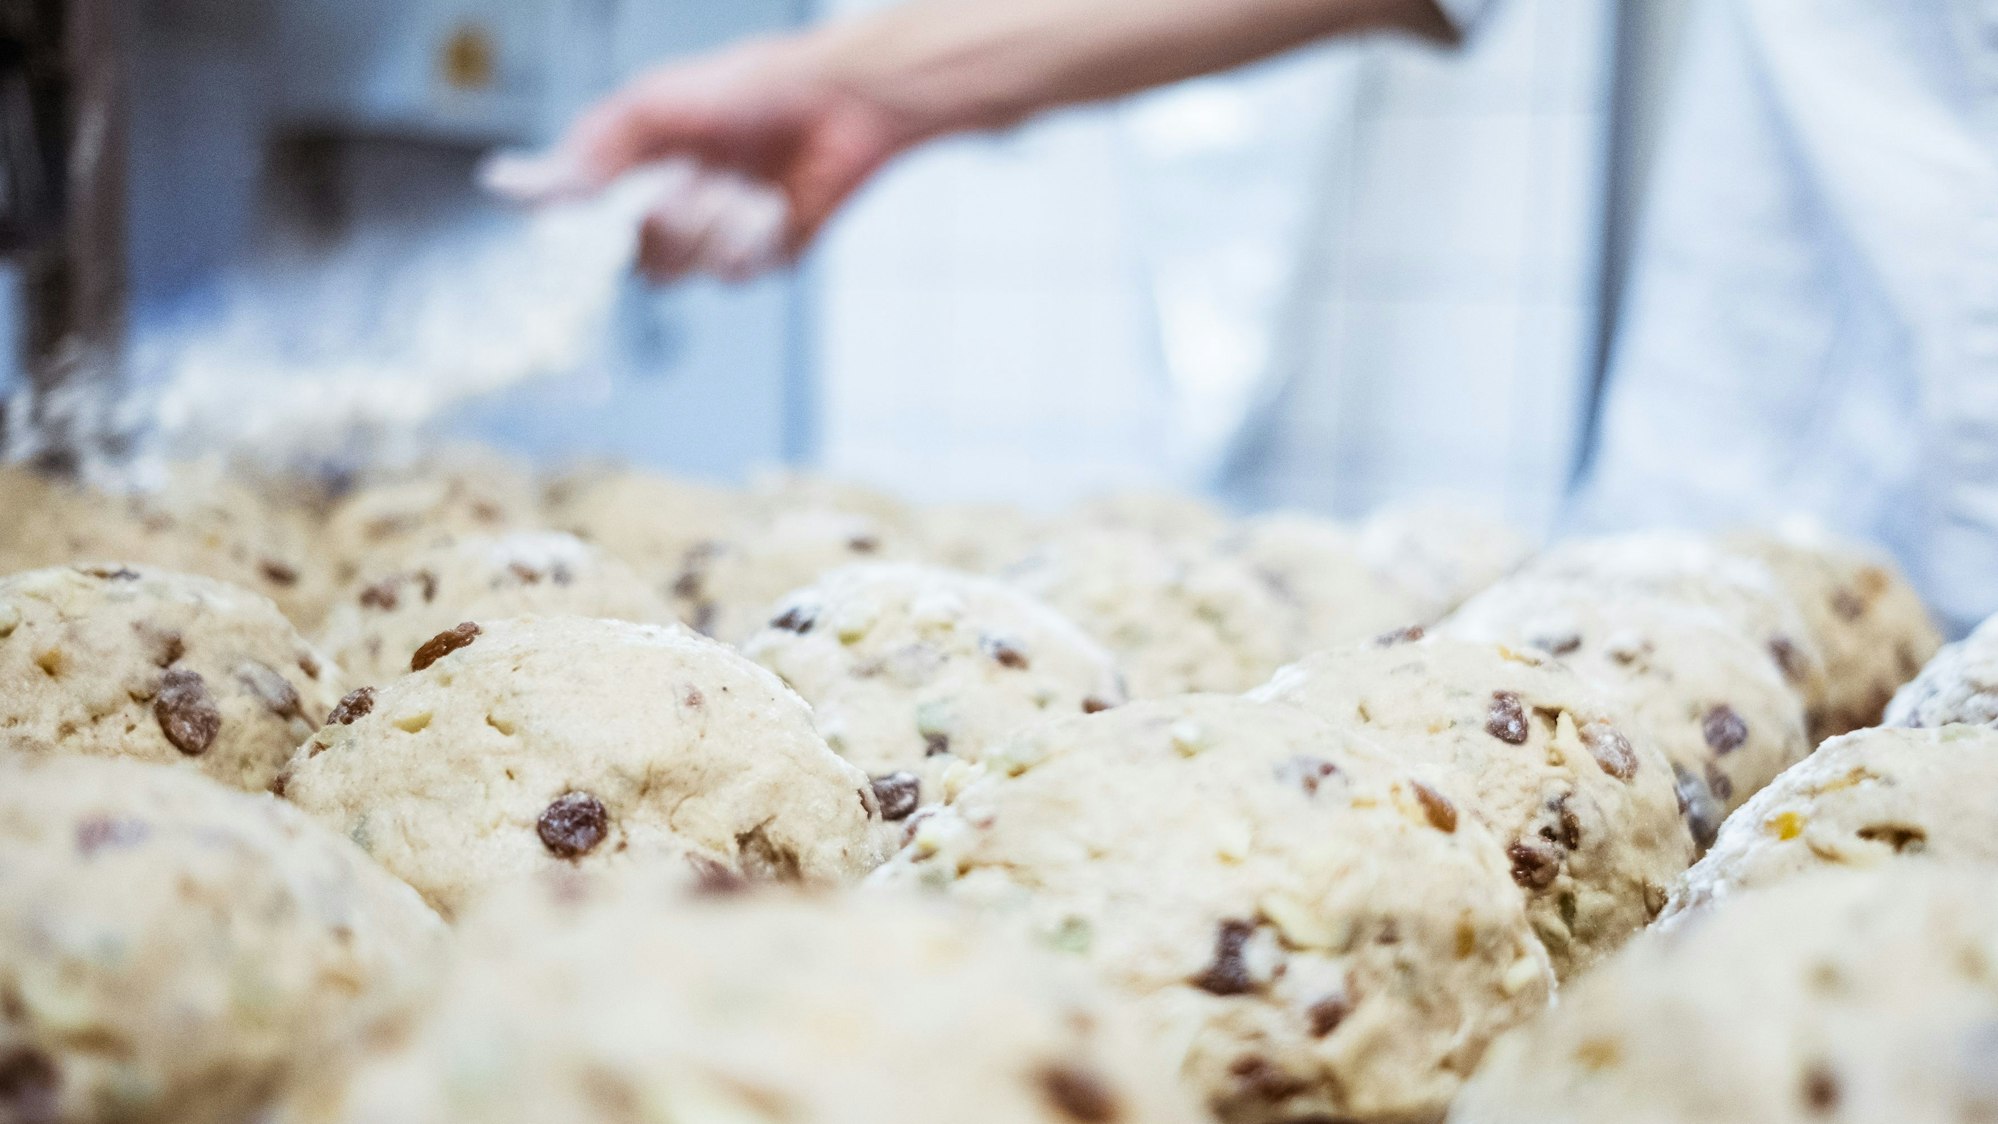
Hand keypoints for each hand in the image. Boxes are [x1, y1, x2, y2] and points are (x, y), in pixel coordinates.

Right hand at [486, 34, 918, 282]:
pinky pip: (736, 273)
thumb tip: (505, 184)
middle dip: (669, 219)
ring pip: (688, 272)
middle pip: (642, 262)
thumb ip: (583, 154)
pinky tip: (775, 203)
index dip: (594, 230)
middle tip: (697, 174)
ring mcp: (720, 237)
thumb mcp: (648, 108)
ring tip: (746, 183)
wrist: (838, 105)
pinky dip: (752, 235)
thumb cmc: (748, 88)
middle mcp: (677, 209)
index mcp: (640, 172)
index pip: (590, 227)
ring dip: (714, 223)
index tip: (614, 204)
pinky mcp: (765, 256)